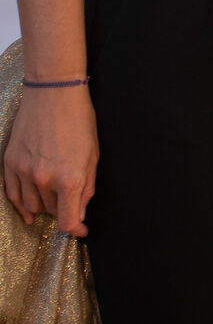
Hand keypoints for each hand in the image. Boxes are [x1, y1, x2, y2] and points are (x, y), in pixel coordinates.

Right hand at [2, 86, 97, 237]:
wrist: (53, 93)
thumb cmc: (79, 121)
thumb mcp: (92, 157)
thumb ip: (86, 189)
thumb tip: (80, 213)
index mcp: (69, 178)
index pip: (68, 221)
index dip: (76, 230)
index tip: (81, 230)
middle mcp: (43, 178)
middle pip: (50, 212)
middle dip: (62, 211)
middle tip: (69, 203)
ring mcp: (23, 170)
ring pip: (30, 205)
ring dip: (43, 207)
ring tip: (52, 199)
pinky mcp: (10, 162)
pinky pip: (12, 193)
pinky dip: (20, 204)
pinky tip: (27, 210)